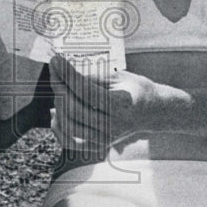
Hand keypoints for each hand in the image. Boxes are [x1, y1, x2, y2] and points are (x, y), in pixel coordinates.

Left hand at [49, 55, 191, 161]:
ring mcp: (105, 139)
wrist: (152, 111)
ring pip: (69, 126)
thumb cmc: (136, 90)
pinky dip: (58, 129)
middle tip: (54, 70)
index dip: (67, 74)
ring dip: (57, 105)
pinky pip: (70, 142)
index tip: (56, 60)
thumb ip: (93, 78)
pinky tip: (55, 113)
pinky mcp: (98, 146)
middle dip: (59, 86)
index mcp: (121, 105)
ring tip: (57, 87)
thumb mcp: (119, 77)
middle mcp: (113, 126)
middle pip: (74, 108)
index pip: (85, 91)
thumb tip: (65, 74)